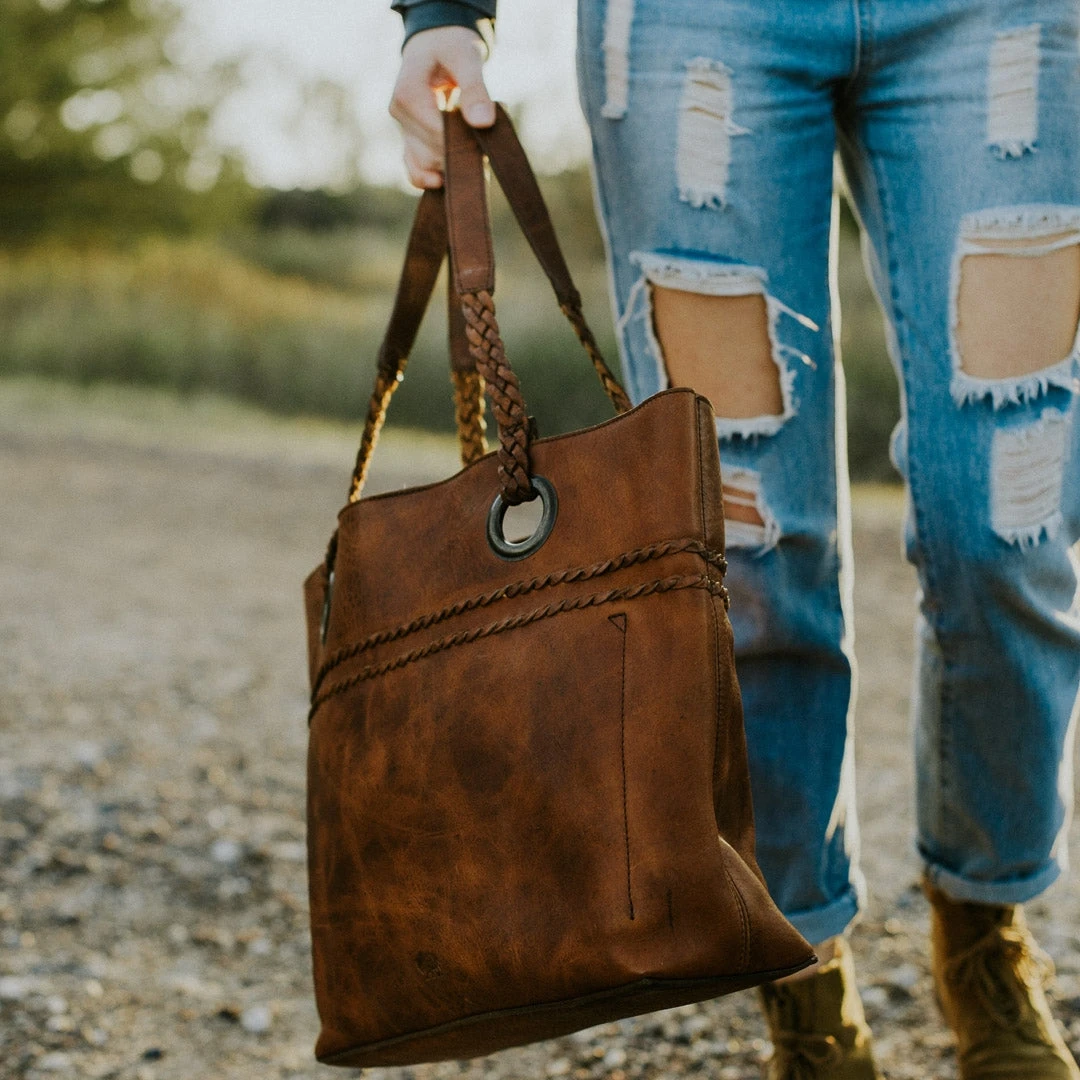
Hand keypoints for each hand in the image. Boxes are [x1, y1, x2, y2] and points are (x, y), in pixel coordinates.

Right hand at [390, 26, 495, 188]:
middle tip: (489, 143)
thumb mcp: (466, 58)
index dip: (463, 140)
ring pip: (425, 165)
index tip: (486, 135)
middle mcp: (399, 114)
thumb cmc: (451, 47)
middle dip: (461, 152)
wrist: (435, 45)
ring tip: (478, 151)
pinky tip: (449, 180)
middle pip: (431, 152)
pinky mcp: (410, 141)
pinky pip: (415, 170)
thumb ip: (475, 88)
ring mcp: (403, 130)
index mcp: (408, 92)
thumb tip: (484, 122)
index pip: (436, 132)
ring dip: (453, 165)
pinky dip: (432, 178)